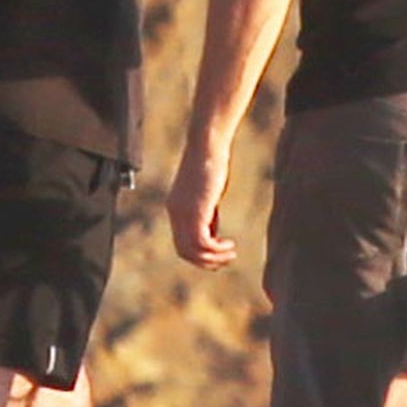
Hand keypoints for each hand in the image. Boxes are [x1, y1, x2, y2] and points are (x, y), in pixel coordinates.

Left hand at [166, 138, 236, 268]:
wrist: (207, 146)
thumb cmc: (211, 164)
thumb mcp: (207, 194)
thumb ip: (206, 213)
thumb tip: (212, 232)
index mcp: (175, 209)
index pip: (181, 242)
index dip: (199, 253)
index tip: (219, 252)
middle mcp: (175, 213)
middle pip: (184, 251)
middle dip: (205, 261)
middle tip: (226, 258)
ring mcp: (183, 214)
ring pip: (193, 251)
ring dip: (214, 258)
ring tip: (231, 253)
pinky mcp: (195, 212)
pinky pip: (202, 243)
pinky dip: (217, 250)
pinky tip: (230, 245)